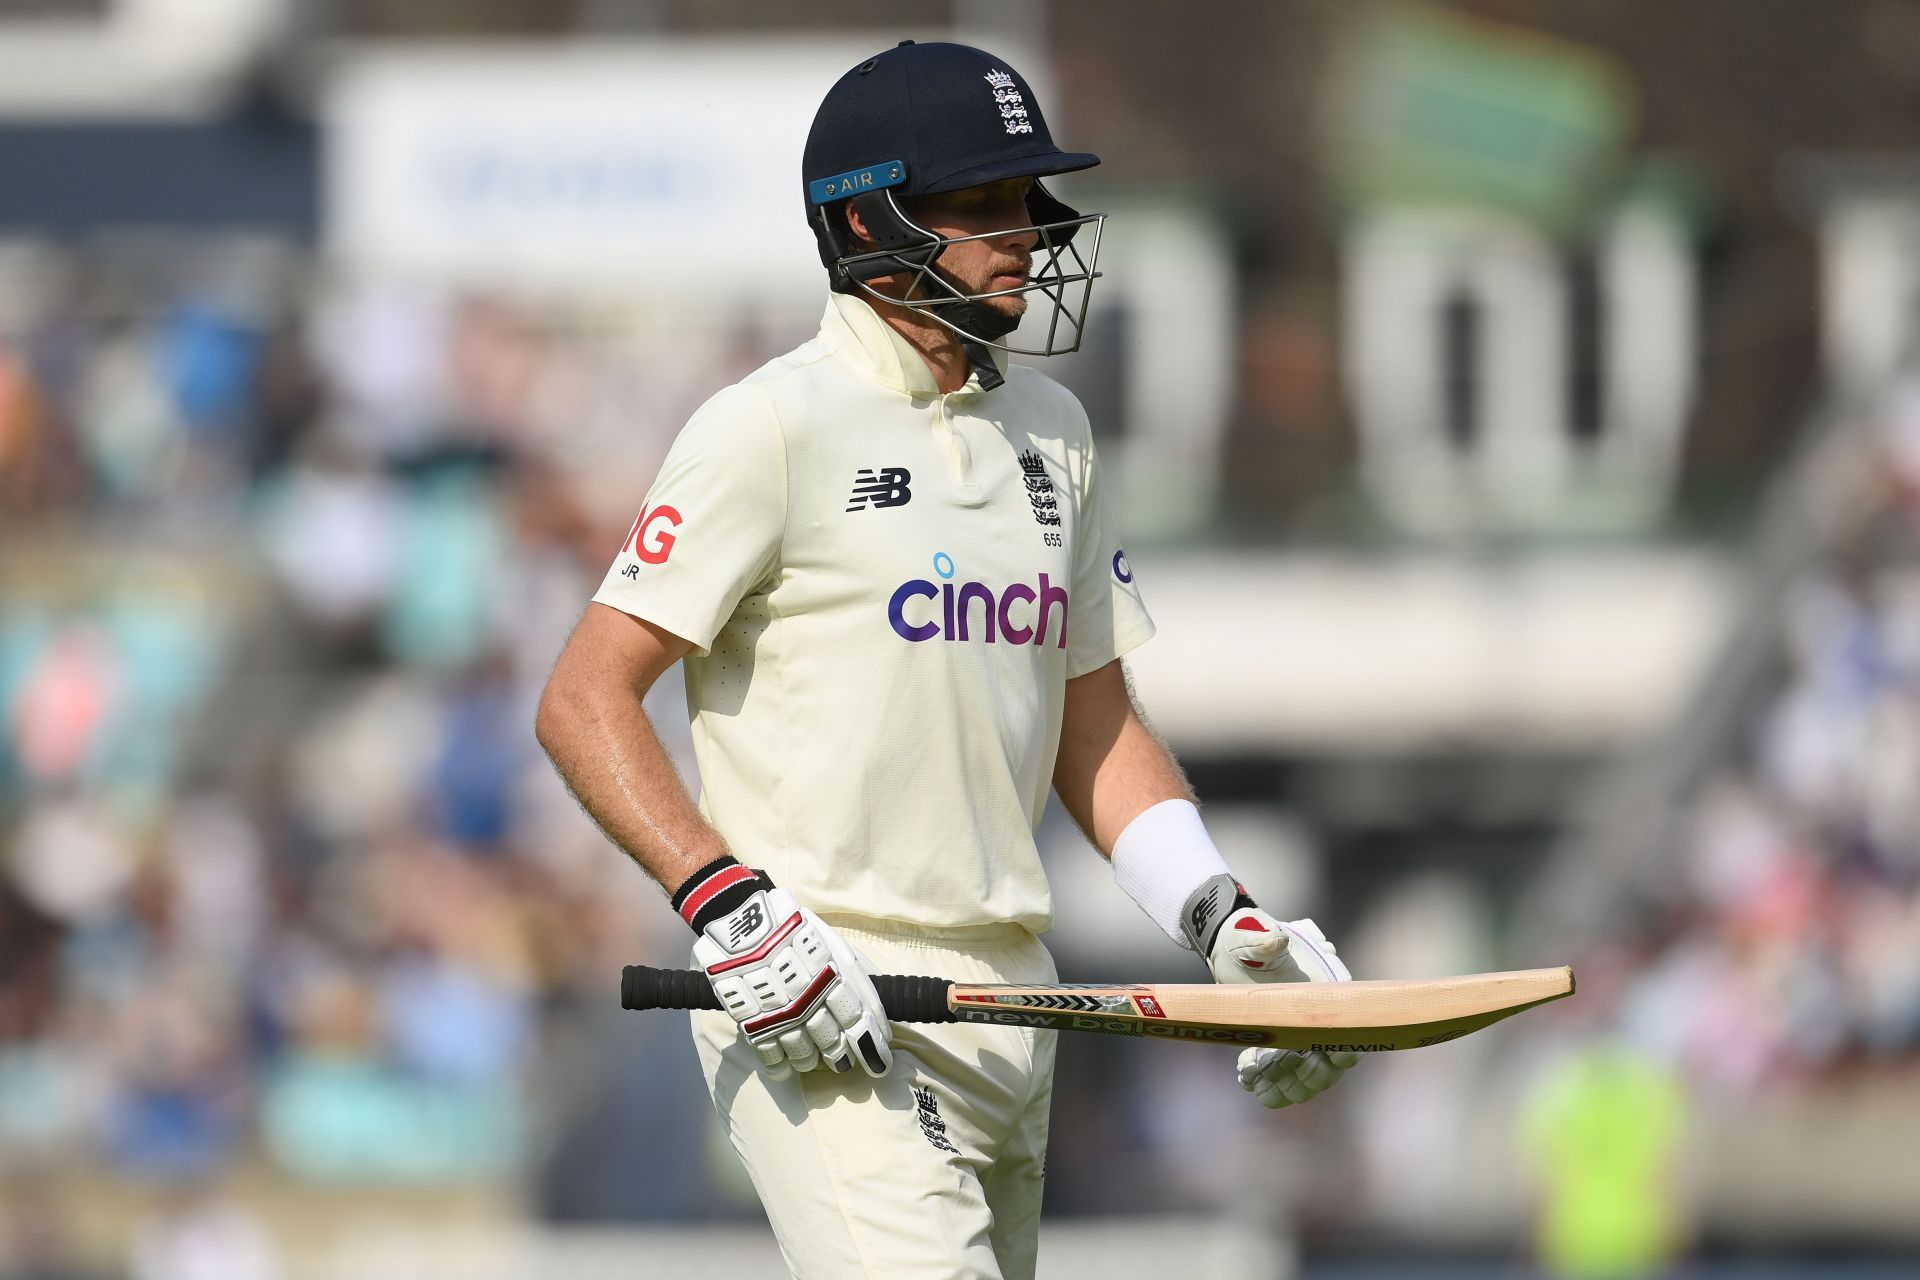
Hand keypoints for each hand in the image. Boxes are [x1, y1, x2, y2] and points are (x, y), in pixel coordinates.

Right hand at [691, 876, 892, 1080]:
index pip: (857, 1020)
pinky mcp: (749, 1019)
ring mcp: (777, 1011)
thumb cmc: (791, 927)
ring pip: (802, 1052)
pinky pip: (768, 1053)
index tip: (880, 1062)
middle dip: (841, 1056)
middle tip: (844, 1063)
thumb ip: (852, 977)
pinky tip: (786, 1067)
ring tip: (815, 1060)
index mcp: (831, 975)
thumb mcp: (829, 942)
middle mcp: (807, 997)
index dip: (871, 1046)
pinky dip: (779, 1065)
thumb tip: (874, 1016)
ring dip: (812, 1061)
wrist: (739, 917)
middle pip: (831, 1039)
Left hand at [1183, 875, 1358, 1108]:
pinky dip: (1264, 1077)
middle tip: (1284, 1089)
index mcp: (1323, 990)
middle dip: (1307, 1077)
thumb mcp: (1253, 939)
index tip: (1337, 1058)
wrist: (1226, 947)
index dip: (1346, 1043)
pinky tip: (1246, 1079)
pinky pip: (1277, 1066)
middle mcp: (1316, 1015)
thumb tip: (1276, 940)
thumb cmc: (1245, 939)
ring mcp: (1296, 1029)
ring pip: (1299, 1069)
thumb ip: (1265, 941)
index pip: (1344, 1025)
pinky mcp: (1276, 1037)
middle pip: (1324, 1058)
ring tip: (1257, 1089)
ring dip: (1282, 1084)